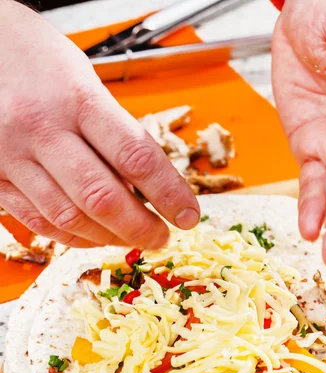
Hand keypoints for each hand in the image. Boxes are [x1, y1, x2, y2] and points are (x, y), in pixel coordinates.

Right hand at [0, 0, 198, 248]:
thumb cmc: (40, 61)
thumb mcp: (87, 82)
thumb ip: (115, 134)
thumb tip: (148, 186)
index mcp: (78, 99)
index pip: (136, 157)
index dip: (169, 194)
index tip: (188, 215)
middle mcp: (43, 129)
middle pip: (101, 198)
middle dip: (140, 227)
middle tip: (161, 236)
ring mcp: (14, 156)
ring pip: (69, 217)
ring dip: (108, 237)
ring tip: (130, 237)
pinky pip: (38, 222)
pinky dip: (72, 236)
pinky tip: (93, 235)